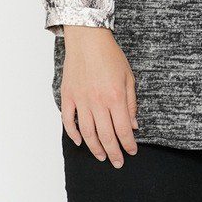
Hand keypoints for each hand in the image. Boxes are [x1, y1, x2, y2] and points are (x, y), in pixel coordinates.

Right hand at [60, 26, 138, 167]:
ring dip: (95, 148)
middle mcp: (97, 102)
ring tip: (102, 156)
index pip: (123, 129)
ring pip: (87, 132)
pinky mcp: (68, 96)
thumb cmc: (110, 55)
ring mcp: (81, 100)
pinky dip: (73, 134)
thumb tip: (133, 125)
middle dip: (113, 152)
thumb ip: (131, 103)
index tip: (132, 152)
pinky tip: (80, 141)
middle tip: (118, 162)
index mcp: (115, 97)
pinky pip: (68, 121)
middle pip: (106, 135)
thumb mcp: (128, 77)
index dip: (128, 144)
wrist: (88, 39)